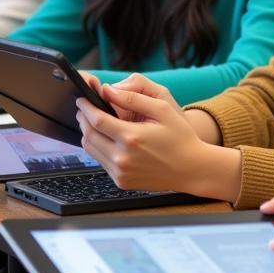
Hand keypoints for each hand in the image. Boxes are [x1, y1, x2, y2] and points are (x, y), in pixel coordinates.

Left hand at [76, 73, 232, 196]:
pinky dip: (99, 148)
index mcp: (132, 137)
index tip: (82, 98)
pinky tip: (107, 138)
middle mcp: (123, 157)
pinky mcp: (121, 181)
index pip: (97, 120)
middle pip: (88, 135)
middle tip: (84, 108)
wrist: (191, 168)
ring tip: (93, 122)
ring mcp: (120, 172)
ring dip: (88, 133)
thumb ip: (134, 97)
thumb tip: (109, 90)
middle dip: (83, 119)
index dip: (86, 107)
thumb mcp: (162, 109)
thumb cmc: (180, 137)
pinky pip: (101, 162)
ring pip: (91, 150)